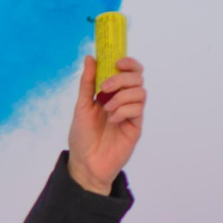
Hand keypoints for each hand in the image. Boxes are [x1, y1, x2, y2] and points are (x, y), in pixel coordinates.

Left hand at [67, 53, 144, 194]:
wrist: (85, 164)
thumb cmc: (82, 137)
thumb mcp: (81, 107)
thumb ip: (87, 83)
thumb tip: (90, 58)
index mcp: (112, 93)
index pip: (129, 71)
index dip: (128, 63)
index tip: (117, 62)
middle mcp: (124, 101)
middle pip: (137, 78)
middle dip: (121, 78)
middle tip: (104, 88)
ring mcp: (131, 113)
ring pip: (140, 92)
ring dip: (122, 96)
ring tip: (106, 109)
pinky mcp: (136, 126)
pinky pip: (137, 109)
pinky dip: (124, 110)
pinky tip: (112, 120)